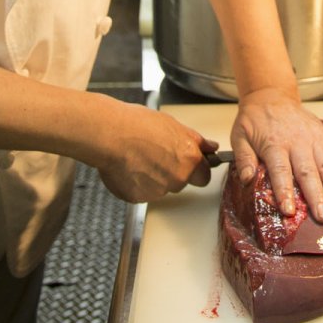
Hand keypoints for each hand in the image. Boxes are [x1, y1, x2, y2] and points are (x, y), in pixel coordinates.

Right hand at [91, 98, 217, 202]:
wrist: (110, 134)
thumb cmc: (139, 124)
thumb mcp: (173, 125)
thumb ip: (195, 140)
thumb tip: (211, 147)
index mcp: (189, 161)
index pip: (204, 177)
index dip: (196, 169)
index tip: (188, 163)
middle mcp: (176, 179)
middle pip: (180, 182)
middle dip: (172, 171)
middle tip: (156, 154)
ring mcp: (156, 191)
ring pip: (160, 188)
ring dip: (153, 178)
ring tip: (139, 158)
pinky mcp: (137, 198)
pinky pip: (141, 193)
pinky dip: (136, 184)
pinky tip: (129, 167)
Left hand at [229, 88, 322, 223]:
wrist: (270, 96)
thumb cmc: (255, 120)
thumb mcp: (239, 137)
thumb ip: (243, 159)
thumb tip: (247, 180)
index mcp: (274, 144)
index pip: (280, 171)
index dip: (285, 191)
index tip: (289, 210)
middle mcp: (297, 142)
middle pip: (308, 172)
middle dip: (317, 196)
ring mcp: (314, 139)